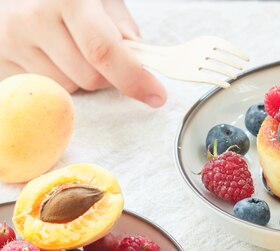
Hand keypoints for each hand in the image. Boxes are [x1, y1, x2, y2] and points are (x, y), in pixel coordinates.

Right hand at [0, 0, 165, 106]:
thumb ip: (120, 24)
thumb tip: (139, 57)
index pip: (103, 51)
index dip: (134, 78)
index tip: (156, 95)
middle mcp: (34, 19)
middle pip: (90, 78)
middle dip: (108, 76)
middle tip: (103, 57)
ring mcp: (11, 41)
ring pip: (67, 89)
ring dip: (79, 79)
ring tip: (69, 49)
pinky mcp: (0, 61)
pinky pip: (45, 91)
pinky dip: (57, 81)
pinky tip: (51, 57)